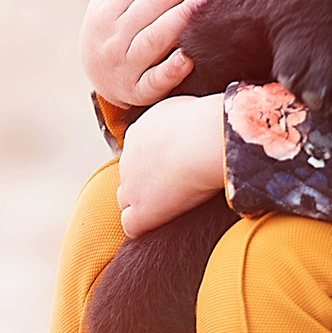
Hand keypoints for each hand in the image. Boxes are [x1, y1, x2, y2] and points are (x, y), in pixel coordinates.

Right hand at [79, 0, 216, 106]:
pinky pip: (155, 81)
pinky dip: (171, 70)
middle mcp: (112, 36)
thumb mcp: (116, 1)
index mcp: (106, 8)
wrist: (98, 76)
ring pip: (154, 38)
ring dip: (182, 17)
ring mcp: (123, 65)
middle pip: (151, 3)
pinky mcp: (136, 92)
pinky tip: (189, 57)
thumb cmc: (117, 28)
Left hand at [116, 95, 225, 237]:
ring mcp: (132, 186)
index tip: (173, 165)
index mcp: (137, 133)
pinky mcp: (141, 210)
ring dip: (142, 203)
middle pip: (129, 176)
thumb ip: (175, 117)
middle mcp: (128, 159)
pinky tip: (160, 225)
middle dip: (145, 182)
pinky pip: (131, 225)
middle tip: (172, 185)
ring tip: (167, 207)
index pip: (137, 153)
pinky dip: (142, 226)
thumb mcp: (184, 106)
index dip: (154, 162)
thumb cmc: (205, 121)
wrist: (204, 141)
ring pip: (126, 200)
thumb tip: (186, 122)